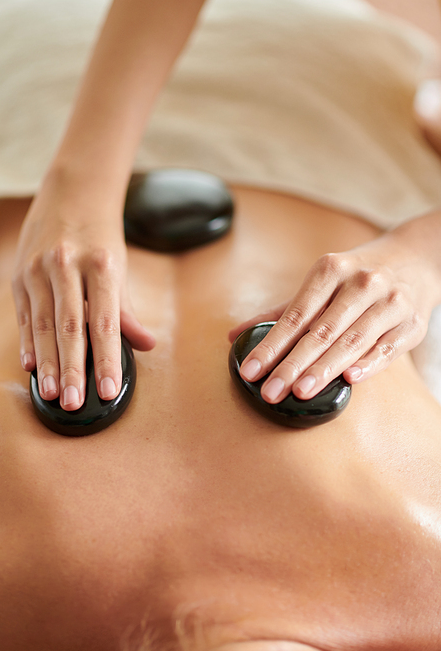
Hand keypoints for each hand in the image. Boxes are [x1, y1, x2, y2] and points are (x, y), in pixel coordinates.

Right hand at [12, 178, 154, 410]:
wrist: (71, 192)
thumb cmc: (100, 236)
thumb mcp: (119, 267)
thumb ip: (127, 310)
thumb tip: (146, 345)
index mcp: (101, 265)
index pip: (106, 322)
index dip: (107, 359)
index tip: (108, 390)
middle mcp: (66, 265)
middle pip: (70, 327)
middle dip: (72, 368)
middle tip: (73, 403)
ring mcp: (38, 269)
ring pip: (42, 324)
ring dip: (47, 362)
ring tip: (52, 393)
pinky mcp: (19, 273)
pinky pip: (22, 314)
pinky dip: (26, 342)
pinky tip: (31, 366)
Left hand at [229, 230, 440, 403]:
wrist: (416, 258)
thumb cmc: (357, 277)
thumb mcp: (321, 282)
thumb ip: (280, 312)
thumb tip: (235, 336)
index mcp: (331, 270)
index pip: (295, 315)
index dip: (271, 345)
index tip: (250, 371)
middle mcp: (361, 283)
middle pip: (321, 330)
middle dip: (293, 364)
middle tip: (271, 391)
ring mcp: (390, 302)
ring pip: (353, 340)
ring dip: (325, 369)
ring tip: (301, 392)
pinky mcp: (412, 323)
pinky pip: (388, 347)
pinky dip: (370, 363)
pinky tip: (349, 379)